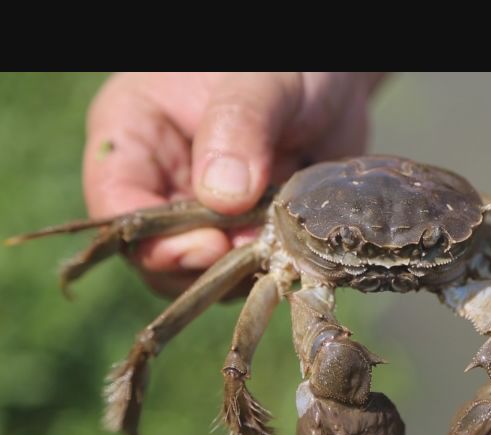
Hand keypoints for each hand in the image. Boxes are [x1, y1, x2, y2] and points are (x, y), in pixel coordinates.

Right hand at [84, 72, 384, 295]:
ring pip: (195, 273)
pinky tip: (290, 247)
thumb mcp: (263, 80)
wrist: (333, 85)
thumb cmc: (287, 65)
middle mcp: (160, 182)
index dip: (154, 240)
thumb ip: (238, 125)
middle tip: (256, 246)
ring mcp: (199, 214)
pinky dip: (263, 269)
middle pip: (152, 253)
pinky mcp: (239, 235)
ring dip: (236, 272)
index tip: (211, 245)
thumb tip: (222, 198)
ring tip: (278, 239)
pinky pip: (237, 273)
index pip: (116, 203)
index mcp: (136, 135)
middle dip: (202, 262)